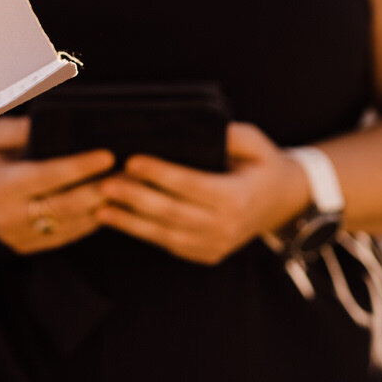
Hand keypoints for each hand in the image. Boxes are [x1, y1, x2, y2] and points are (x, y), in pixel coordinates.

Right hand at [0, 117, 114, 254]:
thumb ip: (26, 129)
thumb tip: (63, 123)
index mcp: (0, 186)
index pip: (50, 176)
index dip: (82, 167)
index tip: (109, 155)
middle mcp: (8, 216)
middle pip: (66, 205)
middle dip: (101, 190)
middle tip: (129, 174)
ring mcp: (15, 235)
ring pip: (70, 225)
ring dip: (101, 208)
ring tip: (126, 188)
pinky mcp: (23, 245)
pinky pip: (64, 235)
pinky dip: (87, 221)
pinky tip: (105, 205)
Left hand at [96, 123, 309, 264]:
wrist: (282, 203)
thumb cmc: (262, 165)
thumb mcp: (254, 143)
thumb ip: (230, 135)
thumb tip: (200, 127)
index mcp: (237, 197)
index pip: (191, 184)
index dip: (160, 173)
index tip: (131, 160)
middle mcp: (226, 226)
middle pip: (172, 212)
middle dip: (135, 198)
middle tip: (105, 183)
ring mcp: (215, 244)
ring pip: (164, 233)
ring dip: (128, 220)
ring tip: (99, 206)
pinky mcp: (205, 254)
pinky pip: (167, 244)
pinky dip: (140, 231)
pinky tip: (115, 218)